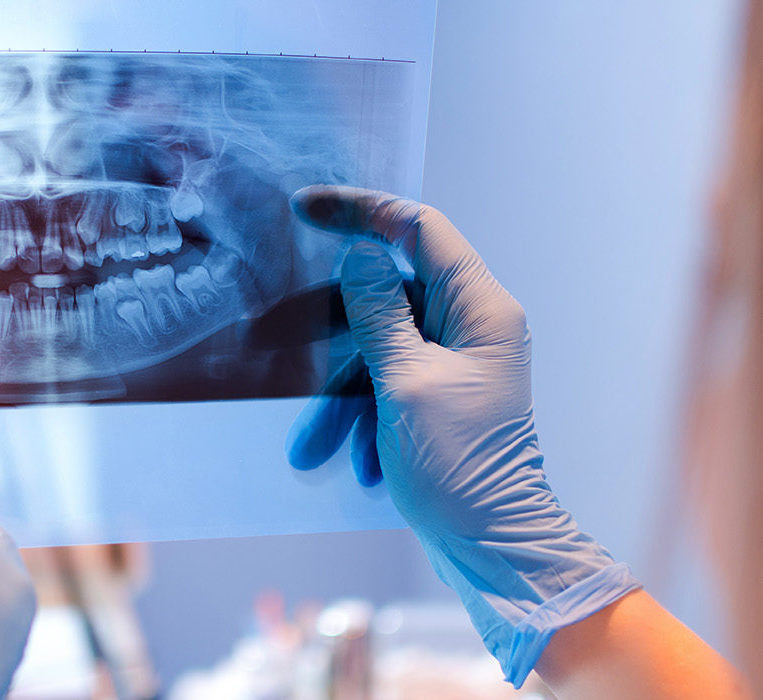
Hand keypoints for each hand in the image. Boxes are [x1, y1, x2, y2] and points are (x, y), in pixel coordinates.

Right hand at [284, 186, 639, 686]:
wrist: (493, 548)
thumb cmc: (460, 467)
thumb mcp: (405, 383)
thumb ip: (378, 312)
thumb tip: (360, 255)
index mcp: (481, 309)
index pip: (419, 229)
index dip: (362, 210)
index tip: (304, 207)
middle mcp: (474, 326)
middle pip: (387, 295)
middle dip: (331, 335)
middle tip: (269, 341)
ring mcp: (457, 363)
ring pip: (378, 350)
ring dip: (340, 396)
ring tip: (311, 449)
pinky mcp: (440, 398)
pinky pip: (386, 385)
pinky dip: (361, 418)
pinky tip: (350, 462)